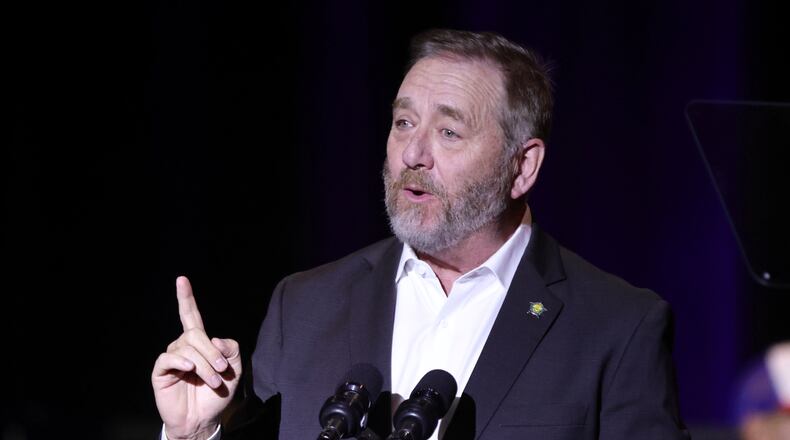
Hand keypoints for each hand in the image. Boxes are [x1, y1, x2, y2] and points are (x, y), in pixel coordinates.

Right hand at [152, 276, 242, 439]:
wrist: (203, 419)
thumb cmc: (217, 394)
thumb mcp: (235, 370)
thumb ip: (231, 349)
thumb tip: (214, 337)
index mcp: (199, 342)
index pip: (190, 315)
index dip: (186, 298)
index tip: (182, 279)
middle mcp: (183, 346)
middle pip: (196, 334)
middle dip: (212, 352)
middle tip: (223, 371)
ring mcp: (172, 358)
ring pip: (187, 348)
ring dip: (204, 365)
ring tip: (214, 381)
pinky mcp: (161, 371)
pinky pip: (169, 358)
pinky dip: (183, 361)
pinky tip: (190, 369)